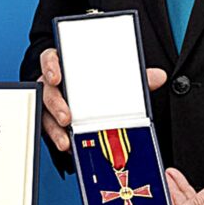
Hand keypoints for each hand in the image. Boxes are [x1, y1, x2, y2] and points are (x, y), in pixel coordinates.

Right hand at [39, 47, 166, 151]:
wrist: (92, 95)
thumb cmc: (97, 81)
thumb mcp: (114, 76)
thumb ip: (133, 77)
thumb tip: (158, 76)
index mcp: (65, 65)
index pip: (50, 59)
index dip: (50, 66)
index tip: (56, 76)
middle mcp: (54, 83)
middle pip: (46, 90)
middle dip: (55, 105)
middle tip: (66, 117)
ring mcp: (52, 103)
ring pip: (45, 113)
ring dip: (54, 128)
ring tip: (65, 140)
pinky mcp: (53, 121)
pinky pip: (51, 129)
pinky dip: (60, 138)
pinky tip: (68, 146)